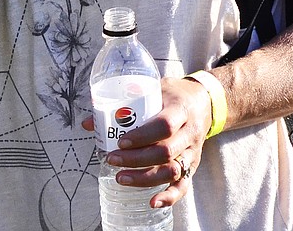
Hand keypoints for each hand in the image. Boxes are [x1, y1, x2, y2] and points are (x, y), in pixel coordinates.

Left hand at [81, 75, 211, 207]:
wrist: (203, 102)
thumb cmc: (171, 95)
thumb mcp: (152, 90)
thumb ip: (123, 104)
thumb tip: (89, 124)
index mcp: (180, 110)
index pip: (164, 126)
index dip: (142, 136)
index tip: (121, 141)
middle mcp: (189, 133)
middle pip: (166, 151)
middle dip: (136, 159)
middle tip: (112, 159)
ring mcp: (193, 151)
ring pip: (173, 170)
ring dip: (146, 178)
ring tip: (121, 178)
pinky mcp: (193, 166)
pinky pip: (184, 185)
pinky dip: (169, 196)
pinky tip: (152, 202)